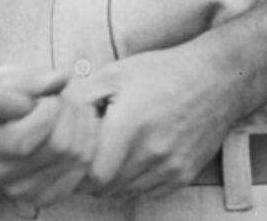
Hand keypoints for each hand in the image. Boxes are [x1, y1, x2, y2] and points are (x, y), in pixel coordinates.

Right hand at [0, 66, 96, 207]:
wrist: (1, 131)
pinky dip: (88, 147)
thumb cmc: (4, 102)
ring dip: (83, 127)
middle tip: (65, 100)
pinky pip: (83, 171)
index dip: (48, 113)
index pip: (23, 139)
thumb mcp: (9, 82)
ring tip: (72, 111)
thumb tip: (61, 78)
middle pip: (58, 148)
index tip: (50, 97)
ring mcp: (21, 190)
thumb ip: (33, 80)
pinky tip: (78, 131)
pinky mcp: (44, 198)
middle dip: (70, 114)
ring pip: (76, 157)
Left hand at [81, 44, 263, 199]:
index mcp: (129, 126)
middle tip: (83, 158)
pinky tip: (131, 161)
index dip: (75, 170)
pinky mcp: (184, 175)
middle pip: (106, 188)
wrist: (215, 79)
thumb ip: (79, 99)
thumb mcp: (114, 74)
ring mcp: (171, 167)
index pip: (91, 175)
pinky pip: (149, 193)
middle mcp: (152, 152)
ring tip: (108, 157)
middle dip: (89, 177)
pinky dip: (134, 184)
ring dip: (112, 182)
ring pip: (126, 193)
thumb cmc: (160, 72)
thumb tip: (50, 117)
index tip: (70, 157)